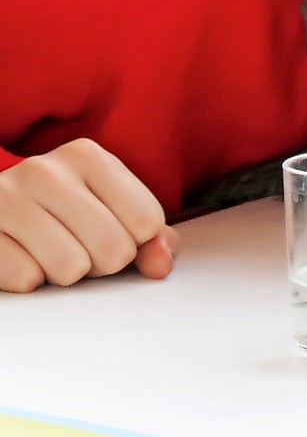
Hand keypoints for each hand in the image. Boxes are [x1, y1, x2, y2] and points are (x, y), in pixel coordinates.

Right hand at [0, 139, 180, 292]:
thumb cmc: (61, 215)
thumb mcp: (112, 212)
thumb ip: (151, 238)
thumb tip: (161, 265)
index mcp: (88, 157)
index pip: (147, 223)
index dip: (136, 243)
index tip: (111, 232)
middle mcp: (45, 170)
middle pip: (114, 249)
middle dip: (103, 263)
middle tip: (79, 249)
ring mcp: (6, 198)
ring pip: (71, 268)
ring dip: (66, 273)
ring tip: (49, 253)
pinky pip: (27, 279)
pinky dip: (29, 280)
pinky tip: (20, 257)